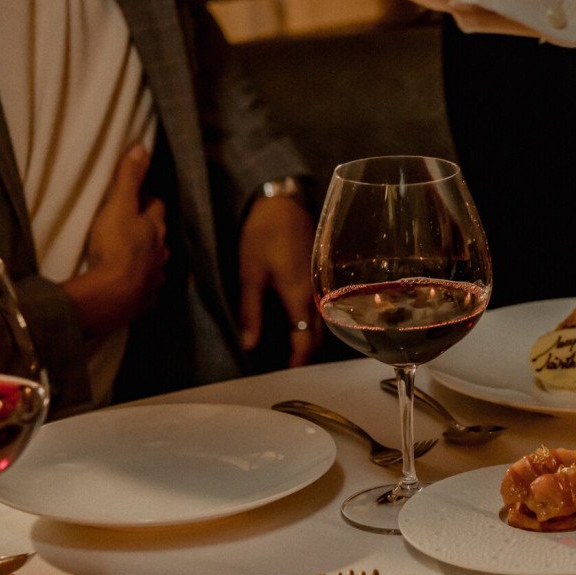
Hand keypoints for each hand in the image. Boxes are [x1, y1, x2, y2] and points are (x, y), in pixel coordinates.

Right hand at [62, 145, 167, 338]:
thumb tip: (141, 148)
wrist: (114, 293)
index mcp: (155, 227)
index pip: (156, 206)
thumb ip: (129, 179)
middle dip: (150, 227)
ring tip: (132, 251)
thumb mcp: (119, 206)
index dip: (148, 199)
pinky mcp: (147, 296)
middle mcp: (162, 250)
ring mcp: (156, 274)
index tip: (138, 196)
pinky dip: (141, 278)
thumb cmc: (116, 245)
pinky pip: (147, 284)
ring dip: (147, 254)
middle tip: (133, 223)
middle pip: (159, 234)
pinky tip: (132, 279)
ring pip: (156, 259)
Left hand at [238, 193, 319, 366]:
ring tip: (299, 343)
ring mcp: (323, 282)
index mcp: (299, 296)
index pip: (305, 339)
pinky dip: (318, 318)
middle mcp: (317, 293)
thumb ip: (252, 312)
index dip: (298, 359)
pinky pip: (325, 303)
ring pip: (325, 319)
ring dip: (314, 335)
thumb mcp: (250, 275)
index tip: (290, 371)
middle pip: (319, 333)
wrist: (282, 202)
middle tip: (293, 362)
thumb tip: (250, 344)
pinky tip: (306, 317)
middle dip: (307, 350)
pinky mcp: (323, 272)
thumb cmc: (263, 235)